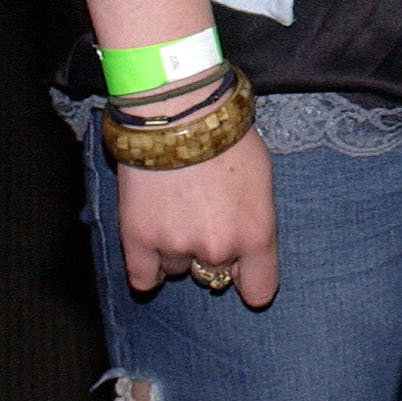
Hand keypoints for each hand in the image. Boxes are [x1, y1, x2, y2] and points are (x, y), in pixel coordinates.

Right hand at [117, 134, 279, 309]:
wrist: (180, 111)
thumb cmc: (227, 137)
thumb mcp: (262, 178)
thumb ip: (254, 222)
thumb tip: (244, 250)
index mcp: (256, 234)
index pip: (260, 290)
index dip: (250, 279)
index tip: (243, 272)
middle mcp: (218, 248)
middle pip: (215, 274)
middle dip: (211, 250)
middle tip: (203, 214)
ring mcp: (176, 245)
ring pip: (178, 268)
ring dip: (177, 248)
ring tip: (175, 208)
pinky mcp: (139, 239)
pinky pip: (143, 278)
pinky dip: (147, 268)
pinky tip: (152, 246)